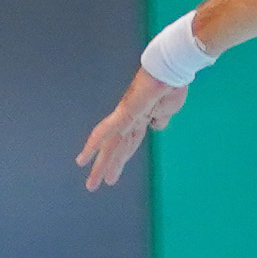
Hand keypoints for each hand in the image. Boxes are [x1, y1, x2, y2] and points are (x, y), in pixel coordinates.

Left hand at [77, 68, 187, 189]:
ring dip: (100, 165)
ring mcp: (125, 117)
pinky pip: (105, 132)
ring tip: (92, 184)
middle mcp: (129, 120)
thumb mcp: (169, 110)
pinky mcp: (123, 114)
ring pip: (109, 146)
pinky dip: (93, 145)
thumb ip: (161, 118)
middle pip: (115, 148)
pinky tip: (83, 158)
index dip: (119, 159)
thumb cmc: (172, 87)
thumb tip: (156, 125)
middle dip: (106, 167)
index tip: (112, 173)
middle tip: (94, 185)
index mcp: (141, 120)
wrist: (171, 72)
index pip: (127, 144)